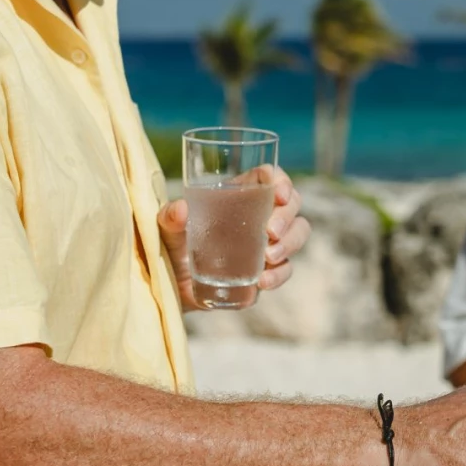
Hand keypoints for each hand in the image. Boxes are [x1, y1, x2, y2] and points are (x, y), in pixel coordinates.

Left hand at [158, 166, 311, 310]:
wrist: (173, 286)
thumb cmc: (174, 247)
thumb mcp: (168, 229)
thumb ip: (170, 217)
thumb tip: (181, 209)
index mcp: (240, 196)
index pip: (271, 178)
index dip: (282, 181)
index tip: (279, 194)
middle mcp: (260, 216)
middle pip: (292, 205)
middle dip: (287, 216)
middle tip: (270, 231)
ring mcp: (267, 244)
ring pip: (297, 234)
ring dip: (290, 243)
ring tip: (269, 257)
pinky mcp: (267, 271)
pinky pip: (286, 270)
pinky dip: (279, 275)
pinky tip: (263, 280)